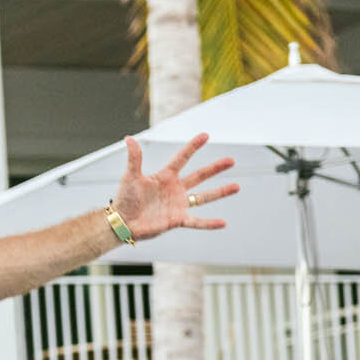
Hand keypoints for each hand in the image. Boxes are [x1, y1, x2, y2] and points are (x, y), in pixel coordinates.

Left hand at [110, 133, 237, 240]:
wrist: (122, 222)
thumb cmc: (124, 199)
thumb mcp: (130, 176)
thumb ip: (134, 158)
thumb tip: (129, 138)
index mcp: (165, 176)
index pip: (182, 158)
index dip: (193, 147)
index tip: (206, 135)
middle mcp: (175, 189)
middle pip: (199, 176)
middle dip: (215, 168)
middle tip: (231, 160)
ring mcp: (178, 204)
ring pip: (203, 197)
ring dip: (220, 192)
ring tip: (237, 186)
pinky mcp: (177, 220)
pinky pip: (196, 221)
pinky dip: (209, 223)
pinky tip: (223, 223)